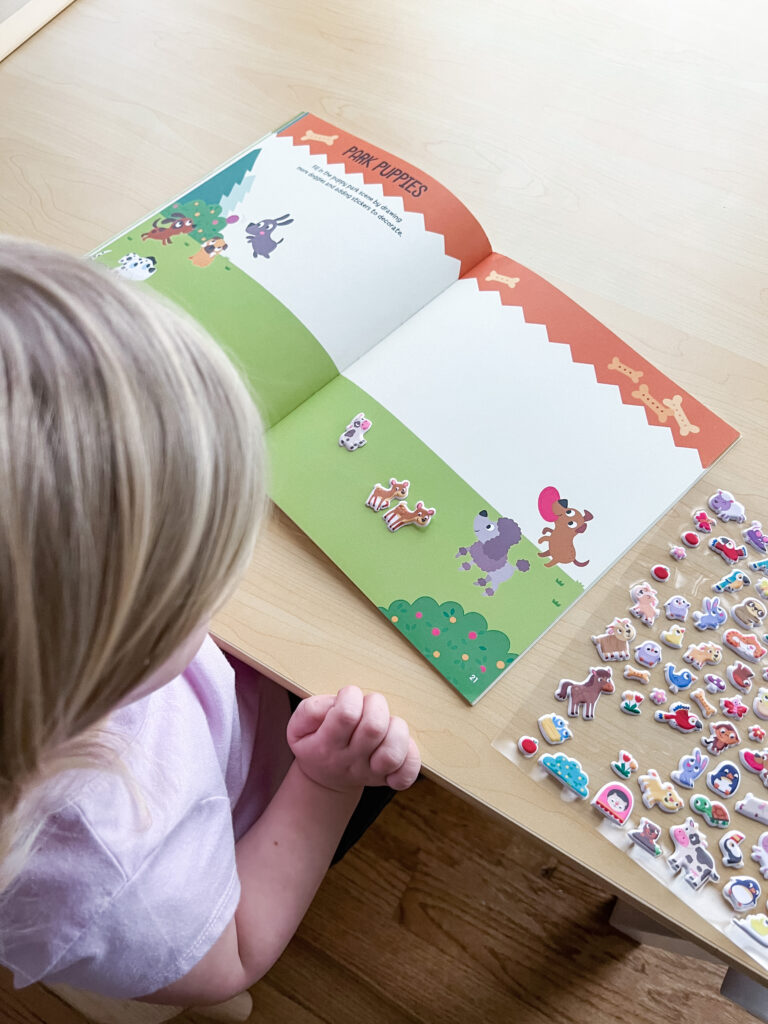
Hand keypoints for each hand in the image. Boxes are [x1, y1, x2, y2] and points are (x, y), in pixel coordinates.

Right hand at [286, 685, 420, 792]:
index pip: (346, 715)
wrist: (324, 779)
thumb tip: (334, 703)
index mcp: (326, 745)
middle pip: (374, 728)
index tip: (348, 696)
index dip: (351, 695)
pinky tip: (400, 744)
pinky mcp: (388, 778)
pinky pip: (406, 773)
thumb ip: (311, 710)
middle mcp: (350, 761)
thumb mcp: (299, 726)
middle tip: (368, 706)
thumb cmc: (315, 742)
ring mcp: (371, 772)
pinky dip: (410, 756)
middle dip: (375, 705)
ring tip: (386, 723)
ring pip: (393, 752)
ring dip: (395, 729)